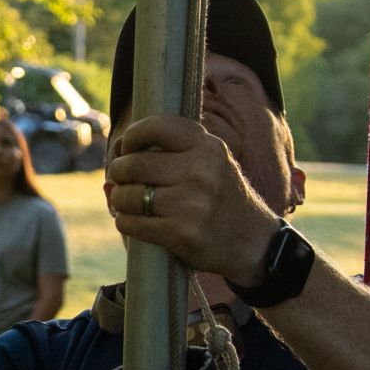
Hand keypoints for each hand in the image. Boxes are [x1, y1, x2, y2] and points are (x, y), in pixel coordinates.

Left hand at [101, 114, 279, 283]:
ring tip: (127, 201)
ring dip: (119, 199)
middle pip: (133, 164)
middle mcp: (201, 172)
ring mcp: (192, 204)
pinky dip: (124, 221)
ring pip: (127, 196)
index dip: (131, 136)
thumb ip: (171, 151)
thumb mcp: (210, 162)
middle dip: (118, 171)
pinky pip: (130, 223)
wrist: (254, 242)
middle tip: (121, 179)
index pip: (155, 127)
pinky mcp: (182, 234)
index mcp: (207, 146)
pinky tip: (133, 220)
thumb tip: (115, 155)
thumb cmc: (221, 196)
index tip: (127, 148)